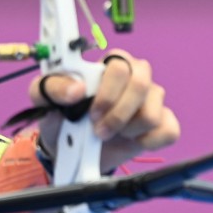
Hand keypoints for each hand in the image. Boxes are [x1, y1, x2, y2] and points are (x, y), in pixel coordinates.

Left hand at [29, 49, 179, 171]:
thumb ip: (53, 87)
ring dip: (126, 131)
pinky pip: (168, 131)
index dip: (107, 92)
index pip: (120, 64)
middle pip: (142, 85)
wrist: (69, 149)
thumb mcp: (44, 98)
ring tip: (109, 134)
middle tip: (98, 130)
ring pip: (152, 114)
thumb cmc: (61, 115)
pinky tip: (129, 140)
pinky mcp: (163, 123)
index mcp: (108, 65)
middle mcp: (135, 76)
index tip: (91, 113)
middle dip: (118, 114)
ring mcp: (152, 100)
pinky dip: (146, 142)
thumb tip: (77, 90)